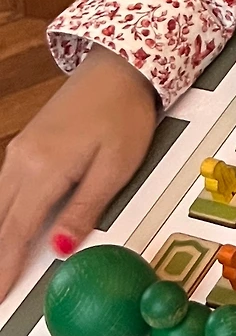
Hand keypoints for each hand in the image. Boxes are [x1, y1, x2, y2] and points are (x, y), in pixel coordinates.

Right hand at [0, 47, 157, 299]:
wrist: (117, 68)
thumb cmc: (122, 114)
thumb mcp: (115, 166)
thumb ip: (85, 208)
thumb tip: (62, 248)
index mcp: (44, 169)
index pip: (18, 230)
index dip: (6, 266)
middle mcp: (21, 161)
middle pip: (0, 221)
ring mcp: (19, 152)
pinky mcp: (24, 147)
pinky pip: (3, 190)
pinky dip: (1, 216)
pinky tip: (2, 231)